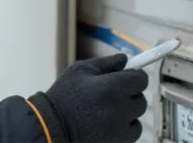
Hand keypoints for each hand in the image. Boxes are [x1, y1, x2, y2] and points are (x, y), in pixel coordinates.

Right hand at [28, 53, 148, 142]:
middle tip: (111, 96)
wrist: (50, 129)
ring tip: (105, 112)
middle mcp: (121, 110)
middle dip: (129, 96)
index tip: (128, 77)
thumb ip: (106, 62)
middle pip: (140, 100)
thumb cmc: (62, 98)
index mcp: (112, 88)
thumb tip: (124, 58)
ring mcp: (120, 130)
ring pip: (137, 119)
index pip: (141, 79)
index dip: (135, 76)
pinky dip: (122, 129)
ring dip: (127, 114)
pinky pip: (130, 134)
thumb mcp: (79, 70)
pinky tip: (105, 125)